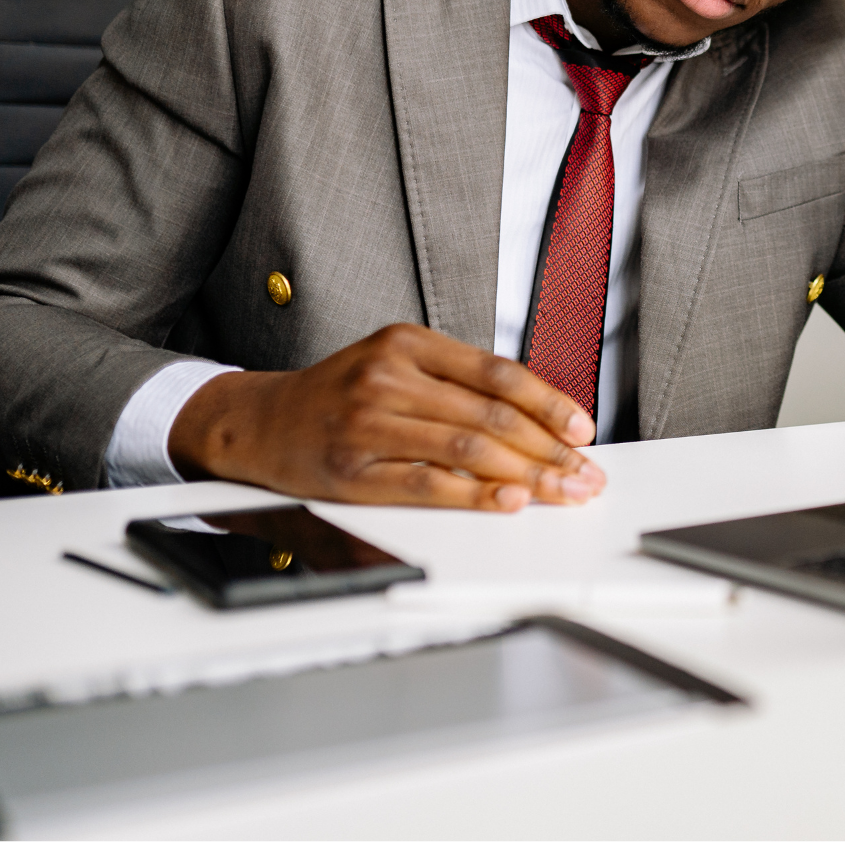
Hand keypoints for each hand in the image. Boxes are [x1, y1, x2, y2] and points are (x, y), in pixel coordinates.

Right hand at [168, 324, 606, 511]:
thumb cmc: (340, 395)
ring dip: (528, 474)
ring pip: (469, 448)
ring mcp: (369, 423)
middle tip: (585, 472)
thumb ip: (458, 382)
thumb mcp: (396, 363)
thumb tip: (538, 418)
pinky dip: (476, 494)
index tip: (583, 429)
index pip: (499, 373)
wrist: (259, 422)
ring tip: (562, 491)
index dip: (550, 402)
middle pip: (492, 413)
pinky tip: (510, 500)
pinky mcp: (354, 470)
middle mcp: (389, 377)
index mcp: (408, 344)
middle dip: (550, 447)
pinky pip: (428, 483)